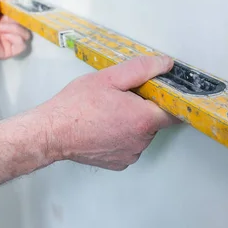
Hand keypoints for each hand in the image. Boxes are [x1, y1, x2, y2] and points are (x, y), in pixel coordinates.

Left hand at [0, 0, 30, 58]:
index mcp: (5, 16)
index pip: (23, 13)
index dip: (24, 10)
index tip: (22, 8)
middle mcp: (9, 28)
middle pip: (26, 24)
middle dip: (17, 19)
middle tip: (5, 19)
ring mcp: (10, 40)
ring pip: (26, 34)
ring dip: (14, 29)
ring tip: (0, 28)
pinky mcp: (10, 50)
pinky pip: (23, 45)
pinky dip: (15, 38)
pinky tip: (4, 36)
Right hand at [42, 56, 180, 170]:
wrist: (52, 132)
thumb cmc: (76, 106)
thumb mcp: (109, 77)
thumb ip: (142, 69)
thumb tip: (165, 64)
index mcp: (143, 119)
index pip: (176, 111)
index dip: (170, 99)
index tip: (161, 92)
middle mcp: (141, 141)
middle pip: (156, 121)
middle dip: (144, 108)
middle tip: (121, 98)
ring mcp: (131, 154)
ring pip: (142, 134)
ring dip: (132, 122)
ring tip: (109, 112)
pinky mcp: (120, 163)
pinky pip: (130, 146)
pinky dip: (122, 136)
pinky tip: (105, 126)